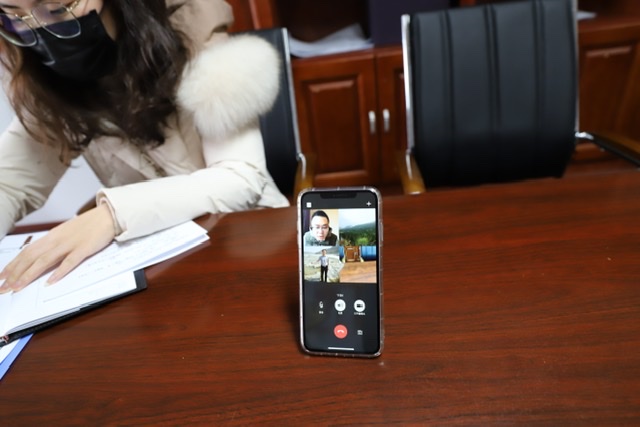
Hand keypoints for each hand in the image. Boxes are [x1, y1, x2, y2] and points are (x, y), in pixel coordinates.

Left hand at [0, 203, 115, 292]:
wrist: (107, 215)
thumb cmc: (88, 225)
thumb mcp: (66, 232)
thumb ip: (54, 243)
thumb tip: (42, 255)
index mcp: (51, 236)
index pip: (27, 251)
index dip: (13, 264)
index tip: (2, 276)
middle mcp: (56, 240)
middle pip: (31, 257)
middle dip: (15, 273)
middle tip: (3, 287)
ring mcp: (69, 244)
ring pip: (44, 261)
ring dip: (29, 275)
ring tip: (18, 287)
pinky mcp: (83, 249)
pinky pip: (69, 262)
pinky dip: (58, 272)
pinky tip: (50, 282)